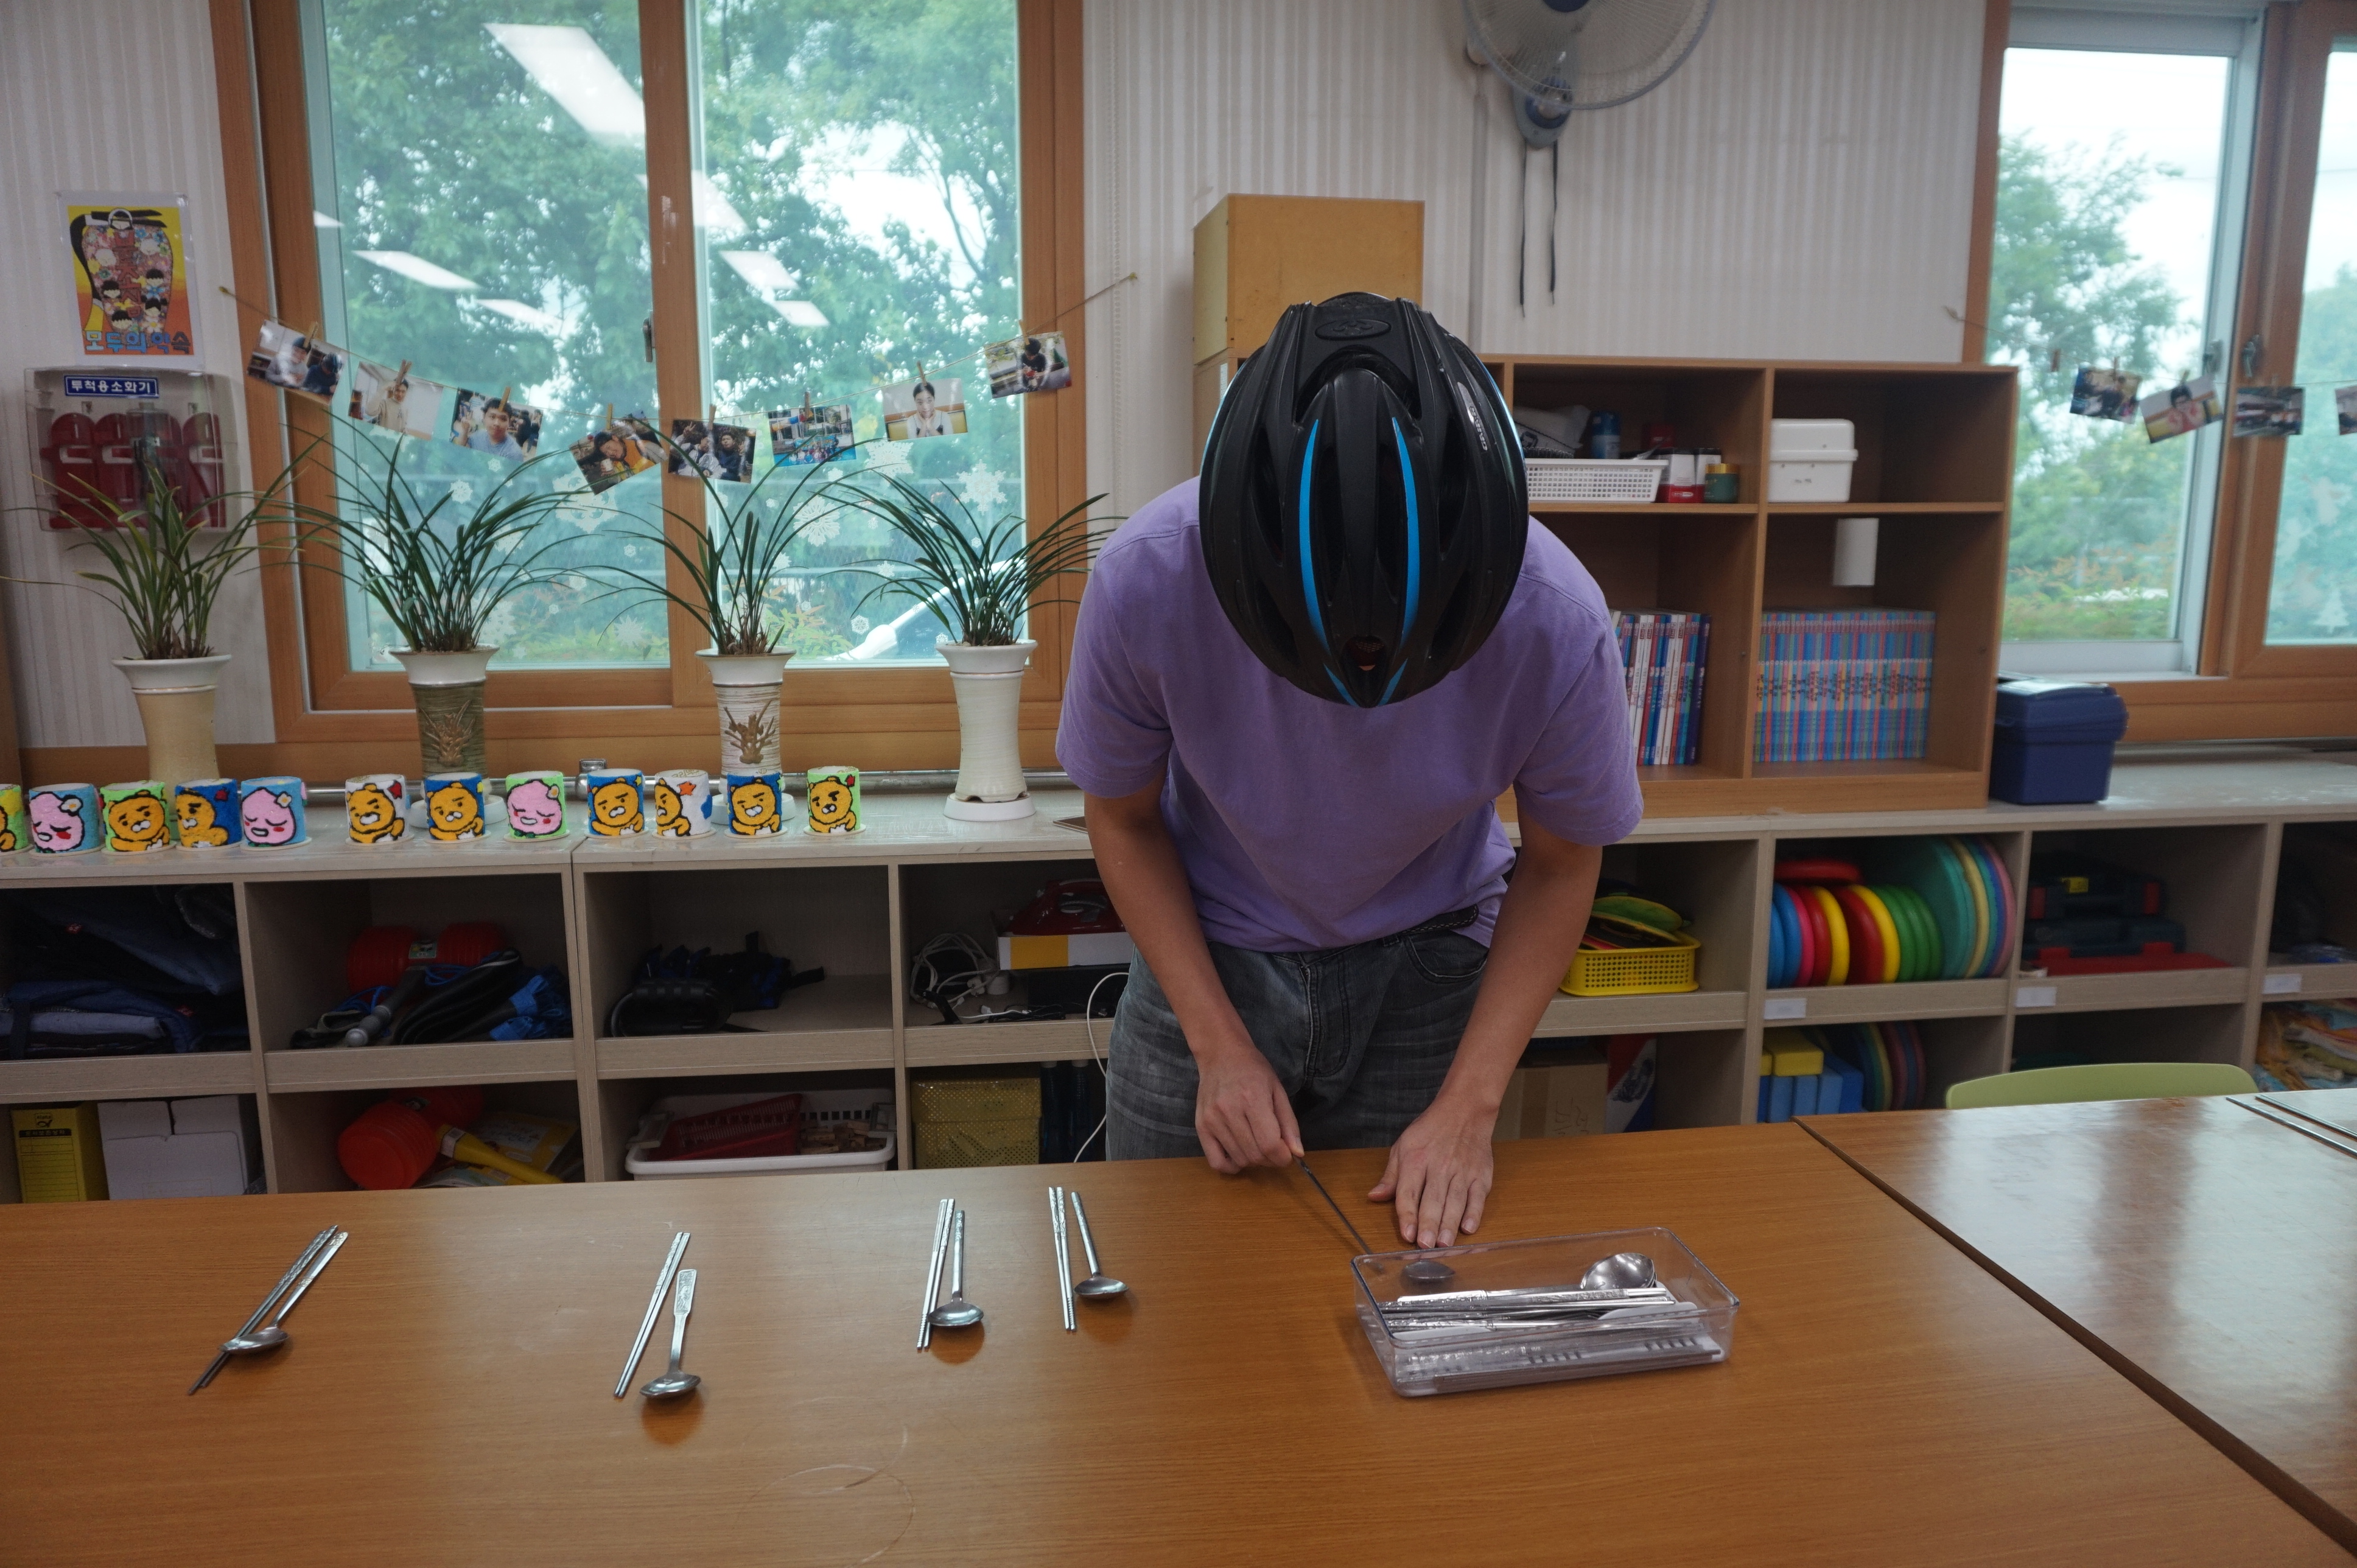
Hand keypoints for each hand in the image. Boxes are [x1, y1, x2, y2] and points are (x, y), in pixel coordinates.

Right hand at [1193, 1040, 1302, 1173]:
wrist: (1221, 1055)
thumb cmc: (1253, 1070)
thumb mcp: (1278, 1090)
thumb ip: (1289, 1123)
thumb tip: (1297, 1153)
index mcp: (1252, 1099)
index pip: (1269, 1144)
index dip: (1283, 1157)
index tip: (1287, 1154)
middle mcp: (1229, 1111)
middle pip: (1255, 1155)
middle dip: (1271, 1159)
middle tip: (1274, 1149)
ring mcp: (1212, 1120)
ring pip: (1239, 1160)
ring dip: (1254, 1161)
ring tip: (1257, 1145)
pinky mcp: (1200, 1127)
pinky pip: (1216, 1162)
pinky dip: (1231, 1165)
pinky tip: (1240, 1155)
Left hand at [1369, 1096, 1495, 1247]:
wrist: (1465, 1110)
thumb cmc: (1430, 1130)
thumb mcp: (1403, 1146)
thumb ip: (1391, 1176)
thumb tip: (1375, 1197)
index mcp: (1416, 1160)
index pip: (1409, 1192)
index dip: (1407, 1214)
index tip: (1406, 1234)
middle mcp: (1440, 1166)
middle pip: (1433, 1200)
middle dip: (1429, 1224)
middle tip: (1425, 1246)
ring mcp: (1462, 1171)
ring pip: (1455, 1201)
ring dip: (1449, 1224)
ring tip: (1444, 1244)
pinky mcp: (1480, 1175)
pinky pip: (1477, 1196)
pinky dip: (1474, 1213)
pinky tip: (1468, 1228)